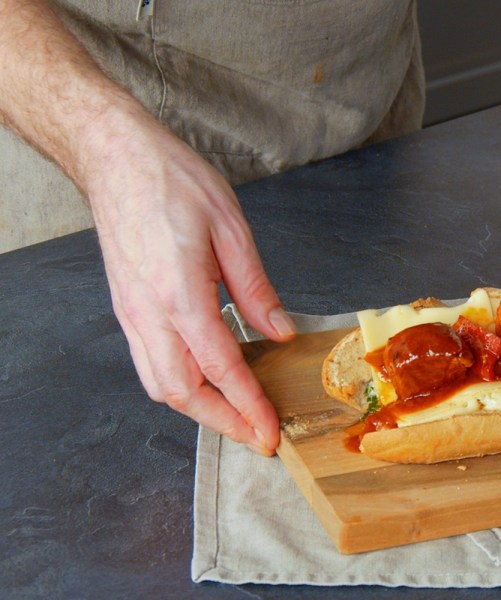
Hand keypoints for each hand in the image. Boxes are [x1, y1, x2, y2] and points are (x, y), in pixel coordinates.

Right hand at [84, 115, 294, 453]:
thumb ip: (257, 289)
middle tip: (259, 436)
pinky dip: (180, 386)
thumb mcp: (232, 228)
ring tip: (238, 417)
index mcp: (179, 293)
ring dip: (201, 410)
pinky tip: (208, 384)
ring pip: (161, 384)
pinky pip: (150, 364)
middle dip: (224, 422)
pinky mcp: (126, 309)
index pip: (220, 367)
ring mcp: (132, 314)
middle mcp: (149, 312)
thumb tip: (280, 332)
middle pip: (183, 392)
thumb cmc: (171, 180)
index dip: (248, 405)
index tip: (270, 430)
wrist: (115, 157)